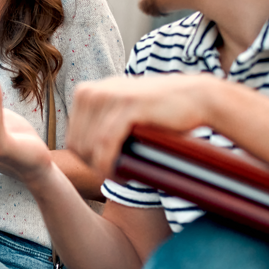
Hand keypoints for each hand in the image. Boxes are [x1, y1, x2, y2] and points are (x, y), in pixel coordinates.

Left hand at [67, 74, 220, 177]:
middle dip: (95, 167)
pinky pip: (106, 145)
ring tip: (124, 177)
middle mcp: (92, 91)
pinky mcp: (127, 106)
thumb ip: (99, 124)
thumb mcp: (120, 112)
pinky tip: (124, 176)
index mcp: (86, 92)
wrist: (196, 97)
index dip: (87, 161)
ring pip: (90, 147)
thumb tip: (79, 153)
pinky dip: (111, 166)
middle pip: (77, 145)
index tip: (107, 171)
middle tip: (119, 176)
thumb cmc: (159, 112)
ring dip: (105, 169)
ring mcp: (108, 96)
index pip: (72, 138)